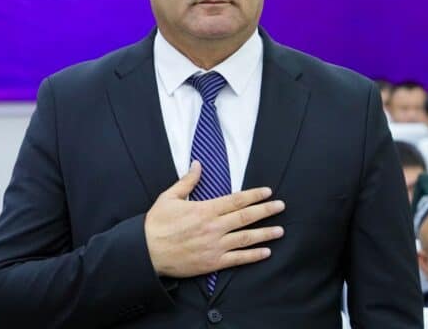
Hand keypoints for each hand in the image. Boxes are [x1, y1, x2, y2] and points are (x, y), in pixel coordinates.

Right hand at [145, 161, 285, 277]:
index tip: (267, 192)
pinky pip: (238, 259)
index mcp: (205, 209)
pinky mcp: (212, 262)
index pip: (236, 200)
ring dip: (265, 234)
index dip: (254, 195)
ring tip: (280, 230)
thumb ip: (187, 181)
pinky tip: (265, 252)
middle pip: (246, 217)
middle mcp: (213, 227)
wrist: (146, 252)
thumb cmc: (156, 224)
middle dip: (266, 211)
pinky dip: (253, 255)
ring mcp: (215, 246)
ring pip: (246, 238)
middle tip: (281, 206)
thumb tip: (198, 164)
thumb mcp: (169, 197)